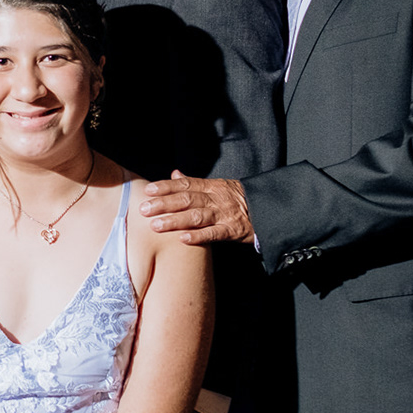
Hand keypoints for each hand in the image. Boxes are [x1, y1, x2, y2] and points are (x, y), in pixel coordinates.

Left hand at [138, 171, 255, 244]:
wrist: (268, 210)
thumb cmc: (238, 199)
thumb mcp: (218, 186)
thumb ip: (195, 182)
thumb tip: (174, 173)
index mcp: (212, 186)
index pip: (185, 184)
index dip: (166, 187)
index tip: (149, 190)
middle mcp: (216, 198)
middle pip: (187, 199)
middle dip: (164, 204)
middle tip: (144, 209)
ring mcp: (224, 214)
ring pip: (197, 216)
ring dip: (175, 221)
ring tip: (156, 225)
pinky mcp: (233, 231)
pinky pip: (214, 233)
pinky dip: (198, 236)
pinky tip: (183, 239)